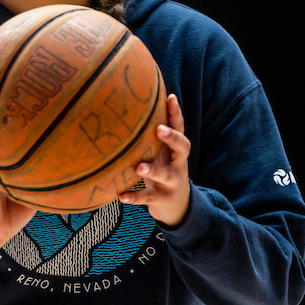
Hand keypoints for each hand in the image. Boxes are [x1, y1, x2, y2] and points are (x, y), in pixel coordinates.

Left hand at [118, 94, 190, 226]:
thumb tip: (130, 109)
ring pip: (166, 175)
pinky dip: (135, 197)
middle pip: (183, 147)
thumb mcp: (161, 154)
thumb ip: (151, 136)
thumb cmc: (163, 171)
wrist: (177, 207)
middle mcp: (178, 164)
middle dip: (173, 137)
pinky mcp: (162, 199)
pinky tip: (121, 195)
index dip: (176, 113)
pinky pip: (148, 198)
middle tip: (159, 129)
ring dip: (154, 171)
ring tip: (140, 168)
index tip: (171, 97)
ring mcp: (172, 182)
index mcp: (176, 149)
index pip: (179, 128)